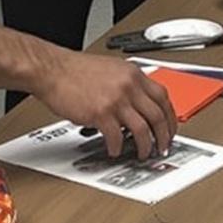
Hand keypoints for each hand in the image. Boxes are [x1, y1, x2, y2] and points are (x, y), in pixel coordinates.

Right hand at [40, 52, 175, 159]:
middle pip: (158, 115)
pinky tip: (115, 150)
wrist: (52, 69)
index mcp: (133, 74)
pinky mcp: (100, 113)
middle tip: (161, 146)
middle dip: (163, 136)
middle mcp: (128, 86)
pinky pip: (117, 137)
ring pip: (142, 129)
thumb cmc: (75, 70)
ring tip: (142, 153)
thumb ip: (128, 83)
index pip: (163, 97)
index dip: (170, 116)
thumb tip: (139, 103)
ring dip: (145, 146)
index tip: (169, 128)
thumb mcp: (111, 69)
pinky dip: (118, 147)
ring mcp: (116, 100)